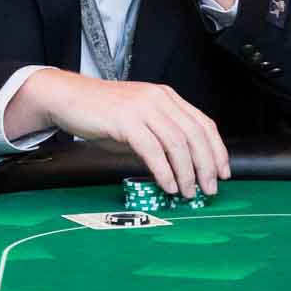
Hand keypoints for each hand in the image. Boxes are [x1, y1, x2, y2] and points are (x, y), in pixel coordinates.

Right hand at [20, 68, 228, 195]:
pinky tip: (167, 185)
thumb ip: (160, 139)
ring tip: (188, 192)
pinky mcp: (125, 119)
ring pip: (177, 143)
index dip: (217, 150)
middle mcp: (159, 99)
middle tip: (209, 190)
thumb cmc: (102, 113)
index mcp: (167, 97)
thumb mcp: (138, 123)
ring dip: (187, 172)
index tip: (223, 173)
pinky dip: (164, 171)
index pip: (203, 123)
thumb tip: (181, 170)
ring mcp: (143, 107)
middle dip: (207, 166)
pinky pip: (152, 149)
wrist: (67, 97)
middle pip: (195, 134)